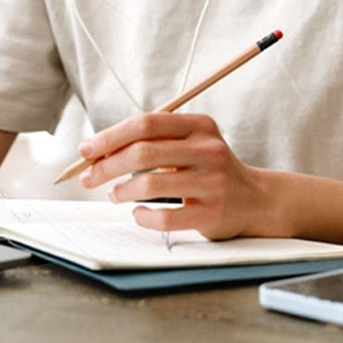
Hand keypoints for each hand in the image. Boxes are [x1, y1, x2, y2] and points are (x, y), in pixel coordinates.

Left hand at [77, 113, 268, 239]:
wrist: (256, 199)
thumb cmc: (207, 167)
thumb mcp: (189, 141)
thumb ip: (150, 140)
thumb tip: (96, 150)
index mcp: (198, 126)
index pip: (144, 124)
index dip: (109, 136)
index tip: (86, 149)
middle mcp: (208, 150)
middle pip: (142, 153)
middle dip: (107, 165)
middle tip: (89, 176)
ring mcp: (212, 183)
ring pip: (150, 185)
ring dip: (121, 192)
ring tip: (113, 195)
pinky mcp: (212, 214)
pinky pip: (165, 217)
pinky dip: (143, 217)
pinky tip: (138, 214)